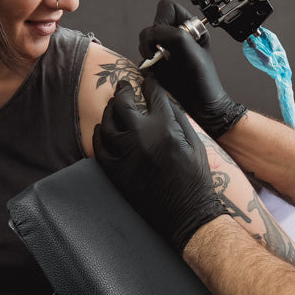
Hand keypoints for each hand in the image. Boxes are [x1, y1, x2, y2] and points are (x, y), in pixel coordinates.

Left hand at [93, 77, 228, 251]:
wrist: (186, 213)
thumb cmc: (195, 179)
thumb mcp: (195, 143)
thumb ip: (177, 118)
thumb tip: (162, 101)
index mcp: (164, 127)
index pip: (153, 95)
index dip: (150, 84)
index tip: (147, 80)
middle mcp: (141, 136)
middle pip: (123, 103)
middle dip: (124, 90)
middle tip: (124, 86)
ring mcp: (124, 153)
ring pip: (107, 122)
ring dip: (110, 110)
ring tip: (114, 106)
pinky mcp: (114, 170)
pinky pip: (99, 145)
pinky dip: (100, 134)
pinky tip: (103, 129)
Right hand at [138, 0, 246, 138]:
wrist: (201, 106)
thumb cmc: (204, 80)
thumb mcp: (191, 51)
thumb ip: (171, 35)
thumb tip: (152, 34)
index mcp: (189, 26)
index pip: (166, 7)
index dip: (162, 19)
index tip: (168, 37)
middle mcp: (176, 36)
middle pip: (152, 24)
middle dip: (154, 39)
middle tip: (164, 54)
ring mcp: (165, 49)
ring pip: (144, 40)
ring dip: (149, 52)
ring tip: (164, 65)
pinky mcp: (157, 64)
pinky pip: (142, 56)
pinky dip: (148, 64)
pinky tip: (161, 73)